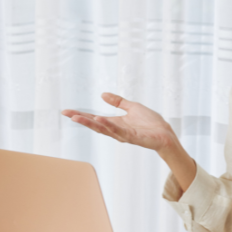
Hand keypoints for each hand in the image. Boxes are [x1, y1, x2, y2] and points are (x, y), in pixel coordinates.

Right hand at [62, 93, 177, 151]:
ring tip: (77, 117)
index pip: (94, 118)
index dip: (81, 115)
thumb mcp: (132, 107)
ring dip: (90, 123)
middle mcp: (116, 130)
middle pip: (95, 124)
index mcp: (115, 123)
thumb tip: (102, 95)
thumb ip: (118, 102)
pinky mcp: (132, 137)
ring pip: (103, 129)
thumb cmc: (150, 123)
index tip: (66, 111)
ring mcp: (123, 134)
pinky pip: (118, 131)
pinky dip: (108, 126)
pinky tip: (99, 119)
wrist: (165, 133)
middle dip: (81, 119)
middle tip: (67, 114)